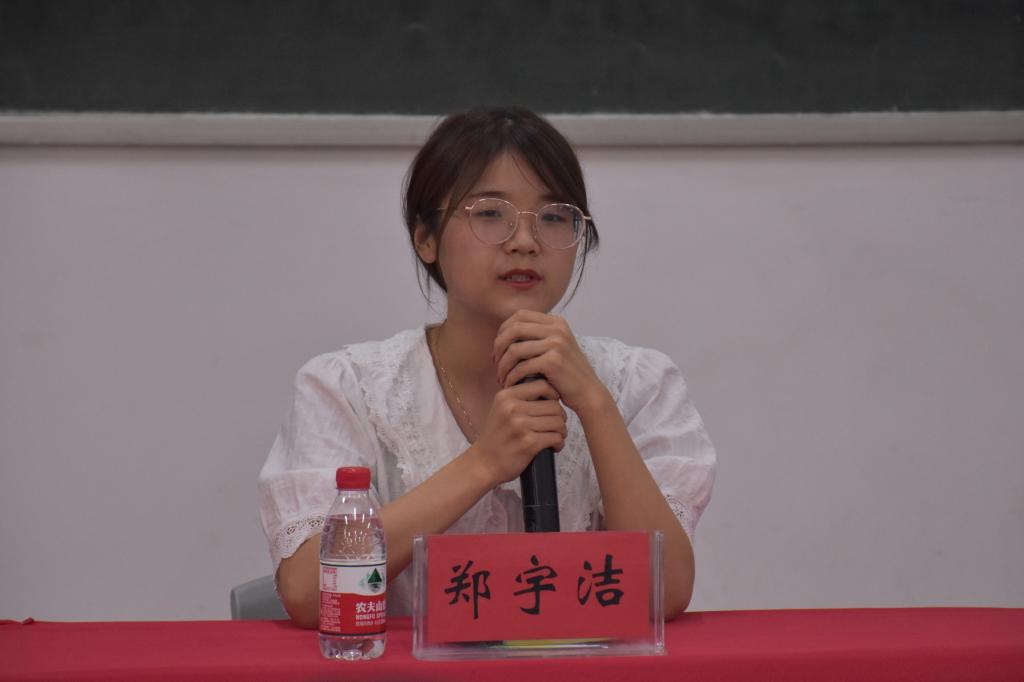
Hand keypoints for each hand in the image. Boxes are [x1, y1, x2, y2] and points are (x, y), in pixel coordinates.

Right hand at [472, 379, 567, 485]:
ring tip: (556, 436)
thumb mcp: (500, 409)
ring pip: (558, 422)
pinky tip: (553, 447)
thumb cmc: (495, 438)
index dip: (553, 395)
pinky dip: (559, 443)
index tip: (552, 406)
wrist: (482, 463)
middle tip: (557, 426)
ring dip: (561, 431)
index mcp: (506, 396)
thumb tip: (547, 389)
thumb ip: (518, 398)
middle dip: (560, 417)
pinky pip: (556, 438)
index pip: (542, 385)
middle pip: (554, 405)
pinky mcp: (529, 443)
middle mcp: (513, 408)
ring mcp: (521, 425)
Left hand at [492, 310, 608, 415]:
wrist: (588, 393)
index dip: (503, 330)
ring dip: (503, 365)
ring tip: (501, 377)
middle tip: (495, 362)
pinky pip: (521, 367)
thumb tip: (503, 332)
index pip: (519, 316)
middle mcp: (557, 328)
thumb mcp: (554, 347)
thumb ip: (535, 336)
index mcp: (556, 321)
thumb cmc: (566, 374)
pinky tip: (510, 385)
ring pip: (514, 349)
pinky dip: (511, 377)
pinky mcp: (553, 361)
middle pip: (514, 328)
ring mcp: (557, 343)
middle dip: (499, 346)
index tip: (498, 348)